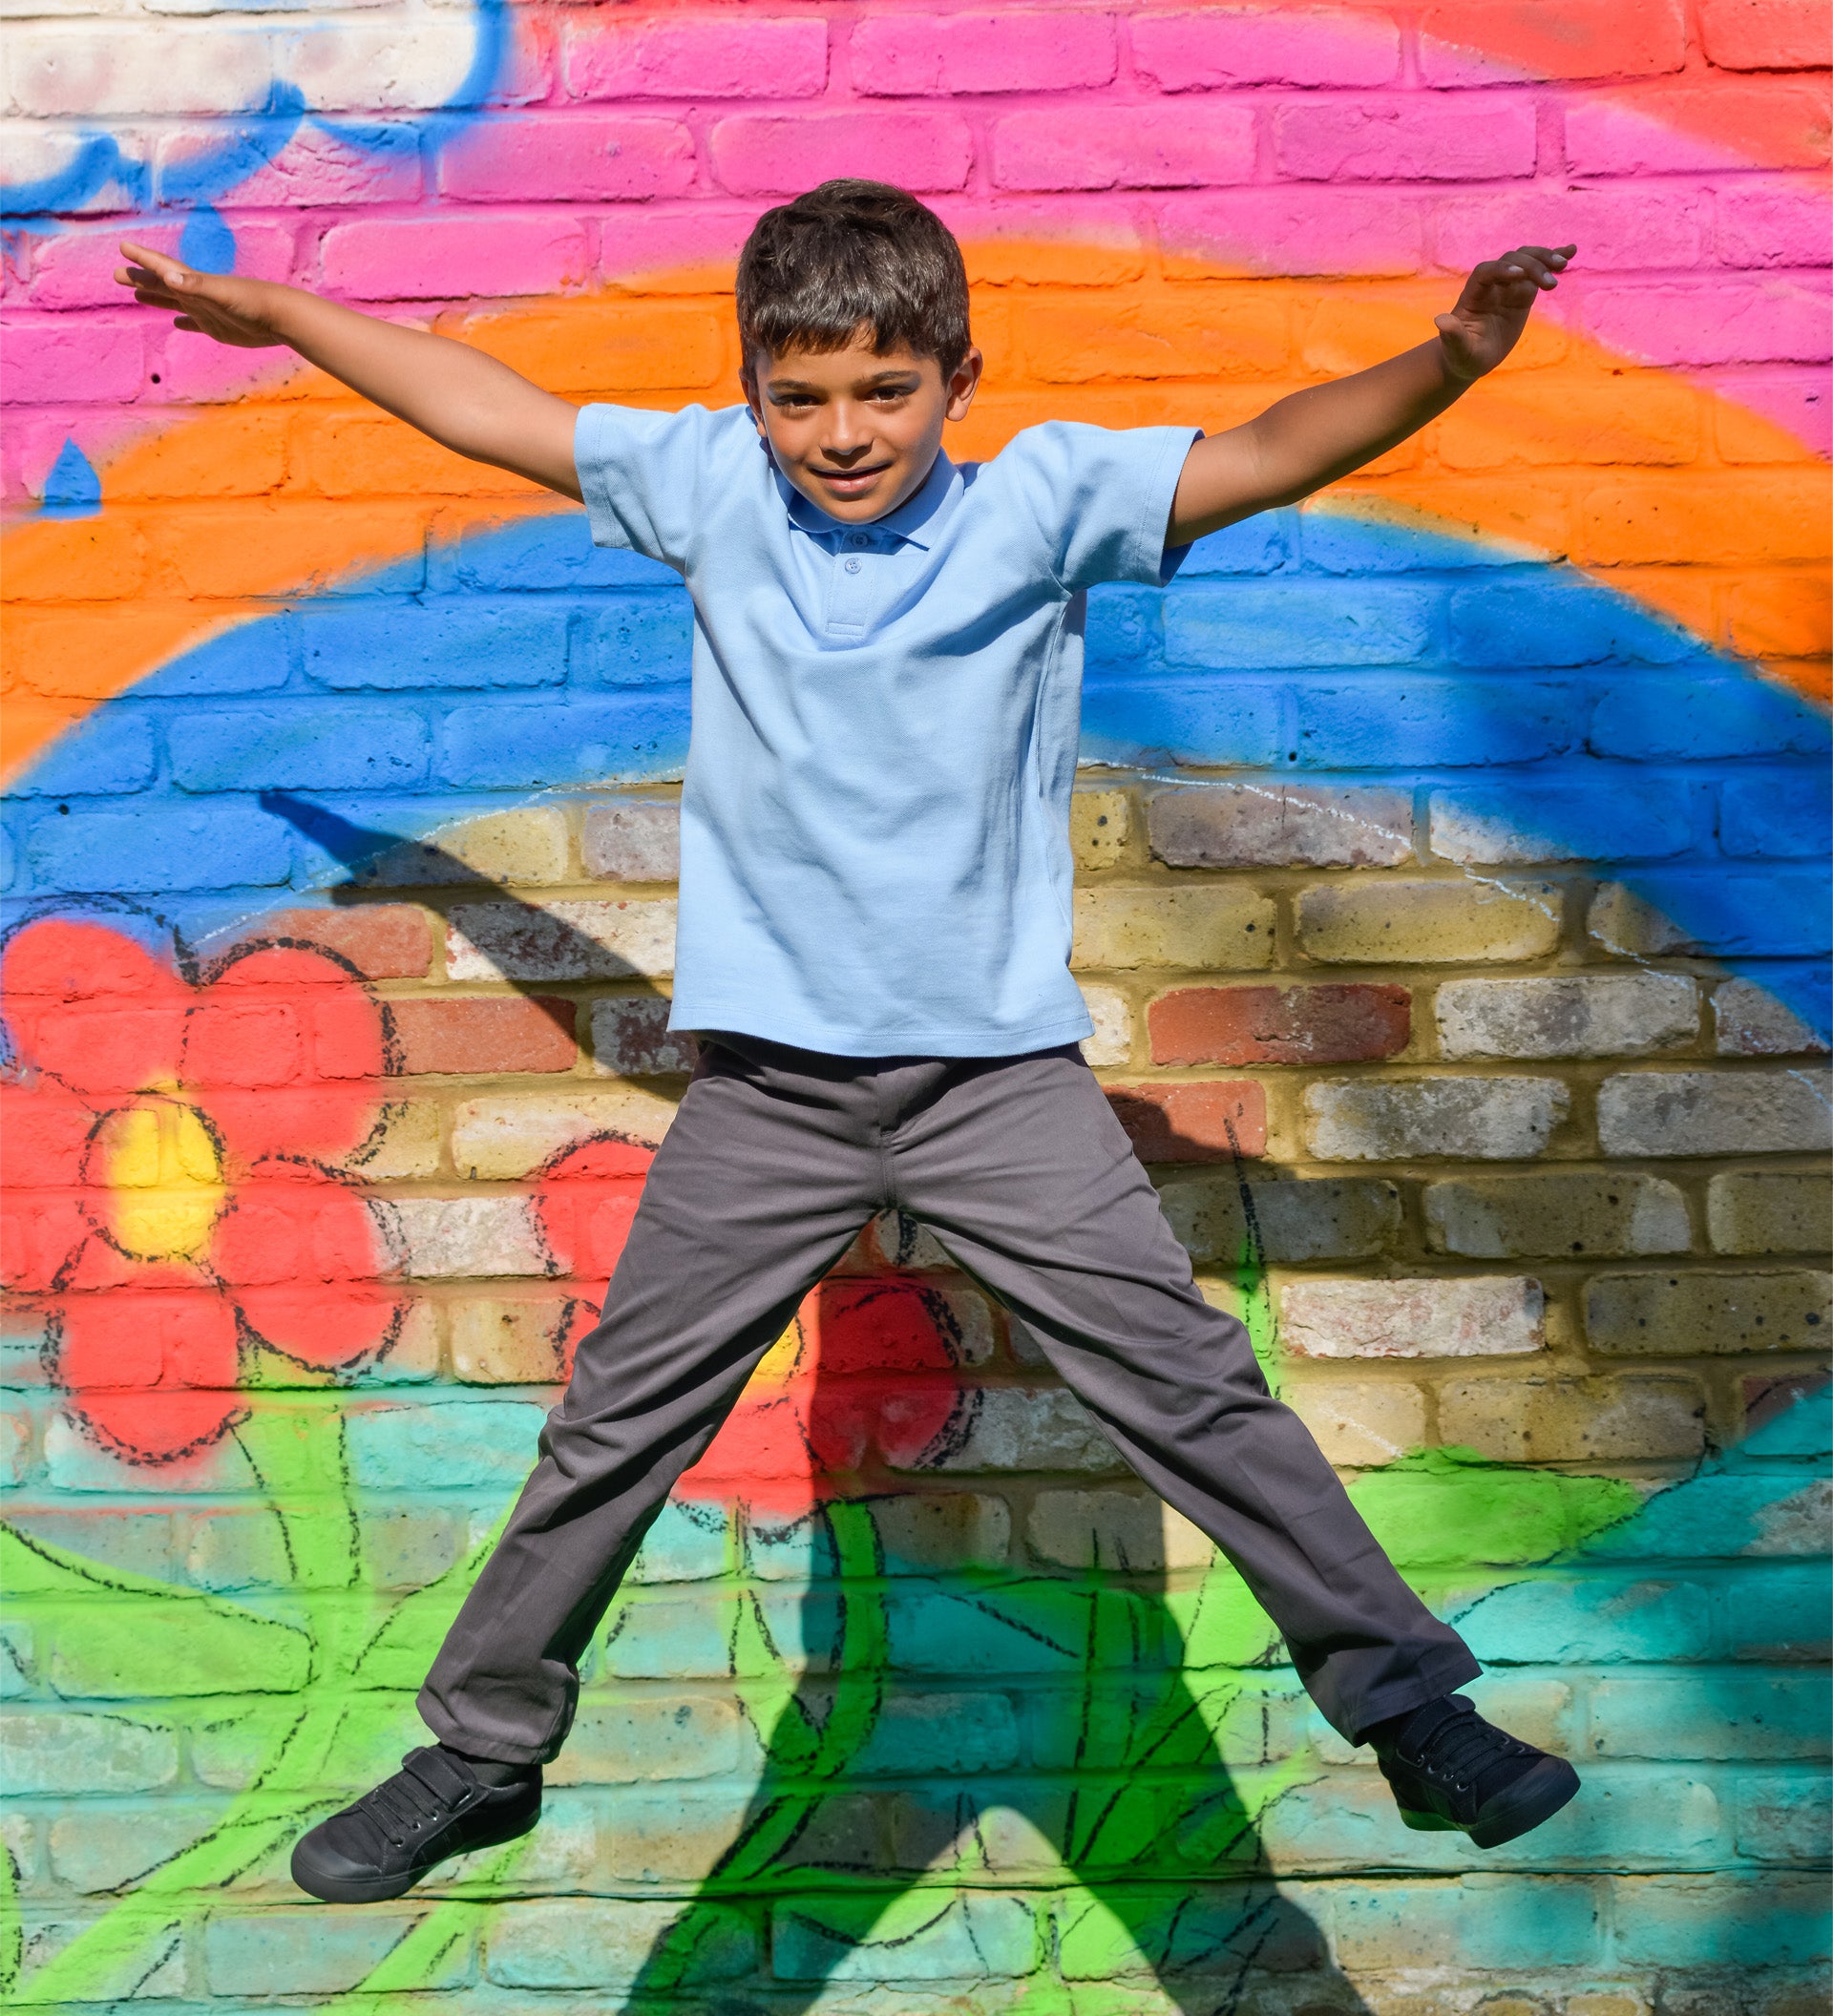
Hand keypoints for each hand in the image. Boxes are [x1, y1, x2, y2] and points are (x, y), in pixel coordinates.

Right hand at [115, 241, 286, 347]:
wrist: (281, 318)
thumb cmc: (253, 303)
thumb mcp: (221, 294)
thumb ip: (194, 285)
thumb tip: (167, 277)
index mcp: (195, 283)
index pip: (162, 267)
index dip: (143, 258)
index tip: (123, 247)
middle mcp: (198, 294)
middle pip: (162, 283)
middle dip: (140, 278)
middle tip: (116, 274)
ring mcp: (207, 310)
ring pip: (175, 301)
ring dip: (156, 296)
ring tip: (137, 294)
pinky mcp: (218, 327)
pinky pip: (195, 323)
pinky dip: (184, 322)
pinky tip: (178, 323)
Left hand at [1434, 243, 1575, 382]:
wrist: (1471, 357)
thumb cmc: (1461, 355)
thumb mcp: (1457, 350)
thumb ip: (1452, 335)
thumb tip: (1441, 320)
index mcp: (1473, 295)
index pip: (1486, 271)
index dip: (1502, 269)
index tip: (1520, 276)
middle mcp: (1491, 285)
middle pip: (1511, 260)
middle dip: (1530, 266)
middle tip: (1551, 283)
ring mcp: (1508, 286)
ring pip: (1526, 260)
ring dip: (1544, 258)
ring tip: (1563, 264)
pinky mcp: (1522, 293)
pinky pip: (1538, 272)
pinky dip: (1554, 260)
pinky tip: (1572, 251)